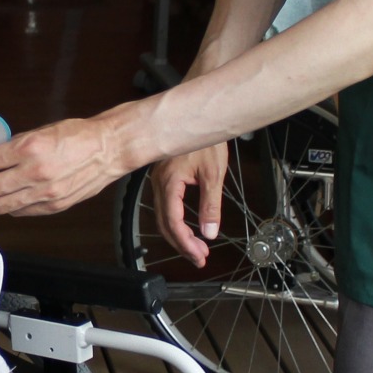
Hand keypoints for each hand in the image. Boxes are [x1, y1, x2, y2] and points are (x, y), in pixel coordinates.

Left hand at [0, 114, 129, 216]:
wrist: (108, 149)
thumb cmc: (76, 135)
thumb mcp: (39, 132)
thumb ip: (13, 147)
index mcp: (29, 149)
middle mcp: (34, 173)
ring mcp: (45, 194)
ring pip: (1, 205)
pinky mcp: (53, 206)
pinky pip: (20, 211)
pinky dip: (5, 207)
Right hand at [154, 142, 229, 264]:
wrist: (200, 114)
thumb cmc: (205, 138)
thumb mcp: (213, 174)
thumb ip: (210, 205)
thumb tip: (209, 232)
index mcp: (169, 183)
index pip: (173, 222)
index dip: (184, 243)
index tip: (198, 256)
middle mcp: (159, 184)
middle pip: (165, 224)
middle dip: (182, 244)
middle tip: (199, 258)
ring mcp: (159, 181)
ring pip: (164, 216)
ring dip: (179, 234)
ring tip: (197, 248)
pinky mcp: (163, 178)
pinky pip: (165, 206)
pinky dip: (176, 221)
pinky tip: (187, 228)